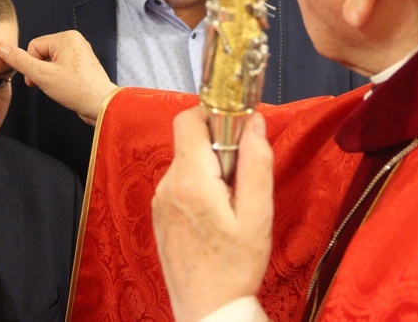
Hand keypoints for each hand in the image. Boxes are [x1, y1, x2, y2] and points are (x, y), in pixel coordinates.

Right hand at [0, 31, 116, 124]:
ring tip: (59, 87)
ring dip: (48, 76)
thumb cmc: (76, 89)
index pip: (33, 47)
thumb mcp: (42, 75)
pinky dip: (58, 79)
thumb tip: (2, 48)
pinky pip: (61, 69)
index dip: (31, 66)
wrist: (101, 105)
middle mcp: (75, 41)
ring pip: (51, 63)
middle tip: (48, 85)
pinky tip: (65, 88)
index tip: (36, 81)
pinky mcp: (83, 66)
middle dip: (40, 71)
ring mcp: (80, 53)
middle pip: (42, 54)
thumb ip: (20, 61)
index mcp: (66, 37)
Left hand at [152, 108, 273, 320]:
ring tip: (230, 204)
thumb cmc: (235, 267)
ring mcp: (159, 199)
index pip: (189, 119)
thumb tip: (255, 121)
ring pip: (187, 161)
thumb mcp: (258, 216)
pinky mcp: (159, 212)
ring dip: (210, 168)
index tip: (238, 129)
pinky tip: (215, 215)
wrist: (207, 310)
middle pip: (189, 139)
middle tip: (241, 177)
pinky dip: (199, 185)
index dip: (214, 114)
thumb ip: (256, 163)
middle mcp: (167, 185)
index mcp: (190, 180)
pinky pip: (180, 182)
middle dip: (218, 146)